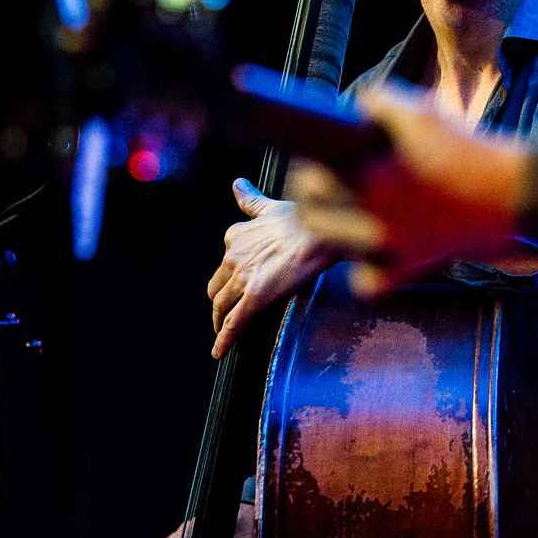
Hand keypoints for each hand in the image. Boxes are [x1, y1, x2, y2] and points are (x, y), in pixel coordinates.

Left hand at [207, 178, 334, 358]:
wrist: (320, 232)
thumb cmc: (303, 219)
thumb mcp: (271, 206)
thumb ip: (251, 200)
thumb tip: (237, 185)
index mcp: (235, 237)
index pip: (224, 264)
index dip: (229, 277)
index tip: (235, 284)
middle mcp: (233, 257)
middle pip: (216, 288)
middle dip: (220, 301)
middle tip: (225, 312)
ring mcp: (242, 279)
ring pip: (222, 306)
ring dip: (220, 321)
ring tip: (223, 332)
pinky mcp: (254, 298)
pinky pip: (233, 323)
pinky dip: (223, 340)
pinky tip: (219, 352)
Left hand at [292, 83, 526, 293]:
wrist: (515, 194)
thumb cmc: (469, 150)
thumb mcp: (423, 112)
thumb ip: (379, 103)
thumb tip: (353, 107)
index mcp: (373, 176)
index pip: (308, 179)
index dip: (304, 170)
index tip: (311, 164)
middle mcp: (375, 218)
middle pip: (310, 217)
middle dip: (309, 197)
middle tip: (318, 185)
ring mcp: (391, 249)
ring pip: (333, 246)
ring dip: (333, 227)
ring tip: (346, 211)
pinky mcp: (409, 270)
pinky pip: (366, 284)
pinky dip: (365, 270)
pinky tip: (374, 250)